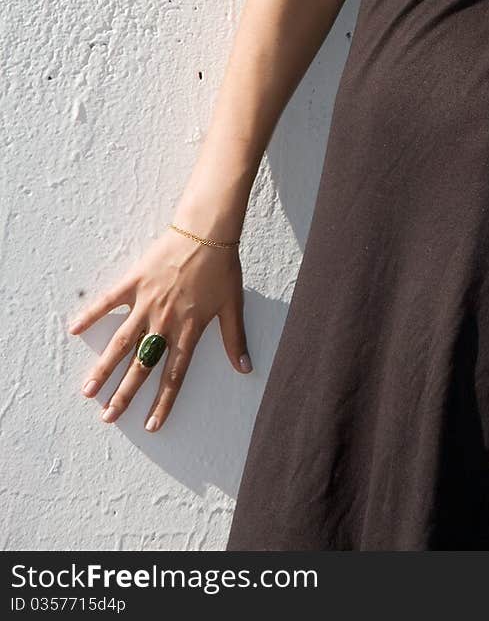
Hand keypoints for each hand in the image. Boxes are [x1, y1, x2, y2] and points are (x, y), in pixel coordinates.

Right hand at [68, 225, 251, 432]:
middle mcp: (164, 322)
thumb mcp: (232, 305)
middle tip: (107, 417)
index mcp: (188, 331)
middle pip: (141, 366)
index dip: (162, 403)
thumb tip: (246, 368)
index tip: (150, 426)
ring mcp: (146, 303)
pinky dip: (91, 315)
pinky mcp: (134, 282)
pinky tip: (74, 330)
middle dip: (124, 395)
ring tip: (88, 390)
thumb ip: (234, 340)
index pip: (174, 376)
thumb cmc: (222, 267)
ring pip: (121, 342)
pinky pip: (108, 302)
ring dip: (104, 368)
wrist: (207, 231)